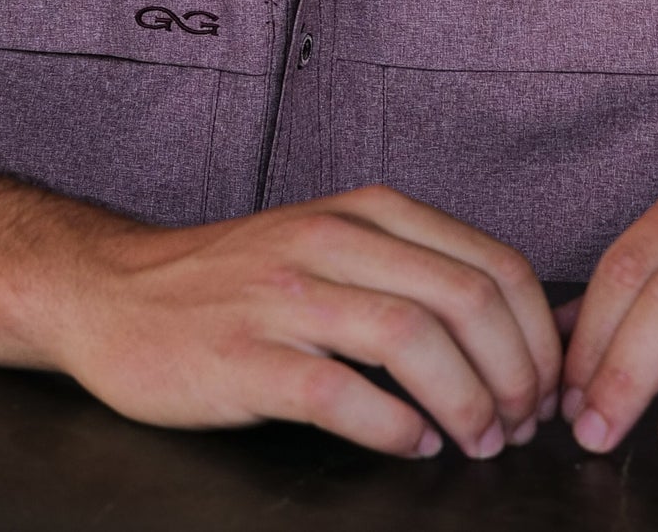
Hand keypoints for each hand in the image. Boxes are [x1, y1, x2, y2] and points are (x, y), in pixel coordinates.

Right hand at [56, 185, 561, 458]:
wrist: (112, 291)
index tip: (544, 384)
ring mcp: (284, 297)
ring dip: (467, 405)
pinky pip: (342, 394)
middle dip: (513, 375)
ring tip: (474, 442)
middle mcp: (329, 241)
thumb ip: (415, 267)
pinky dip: (394, 429)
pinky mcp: (245, 358)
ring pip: (413, 339)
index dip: (536, 335)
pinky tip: (409, 445)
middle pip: (465, 299)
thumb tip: (531, 320)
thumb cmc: (235, 278)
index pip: (491, 262)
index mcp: (362, 211)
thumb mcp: (330, 242)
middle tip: (517, 425)